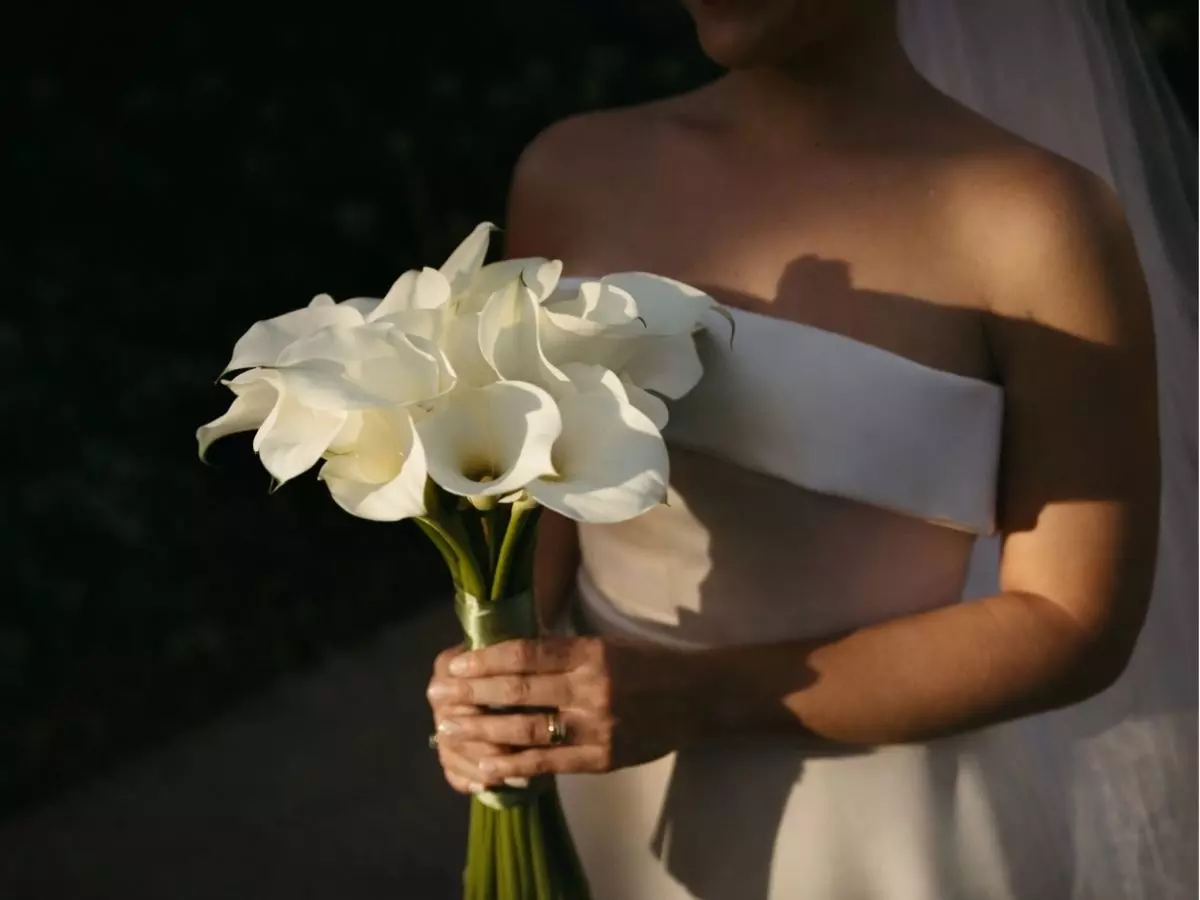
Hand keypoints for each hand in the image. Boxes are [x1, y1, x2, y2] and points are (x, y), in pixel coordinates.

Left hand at [426, 637, 704, 792]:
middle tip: (439, 695)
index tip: (456, 665)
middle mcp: (591, 688)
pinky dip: (513, 766)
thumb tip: (506, 652)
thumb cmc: (646, 666)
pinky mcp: (602, 758)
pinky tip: (485, 766)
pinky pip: (548, 764)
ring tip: (451, 729)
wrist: (697, 698)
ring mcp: (596, 727)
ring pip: (527, 730)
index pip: (528, 654)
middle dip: (473, 694)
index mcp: (591, 653)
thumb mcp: (606, 645)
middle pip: (520, 691)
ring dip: (483, 730)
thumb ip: (562, 652)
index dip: (487, 660)